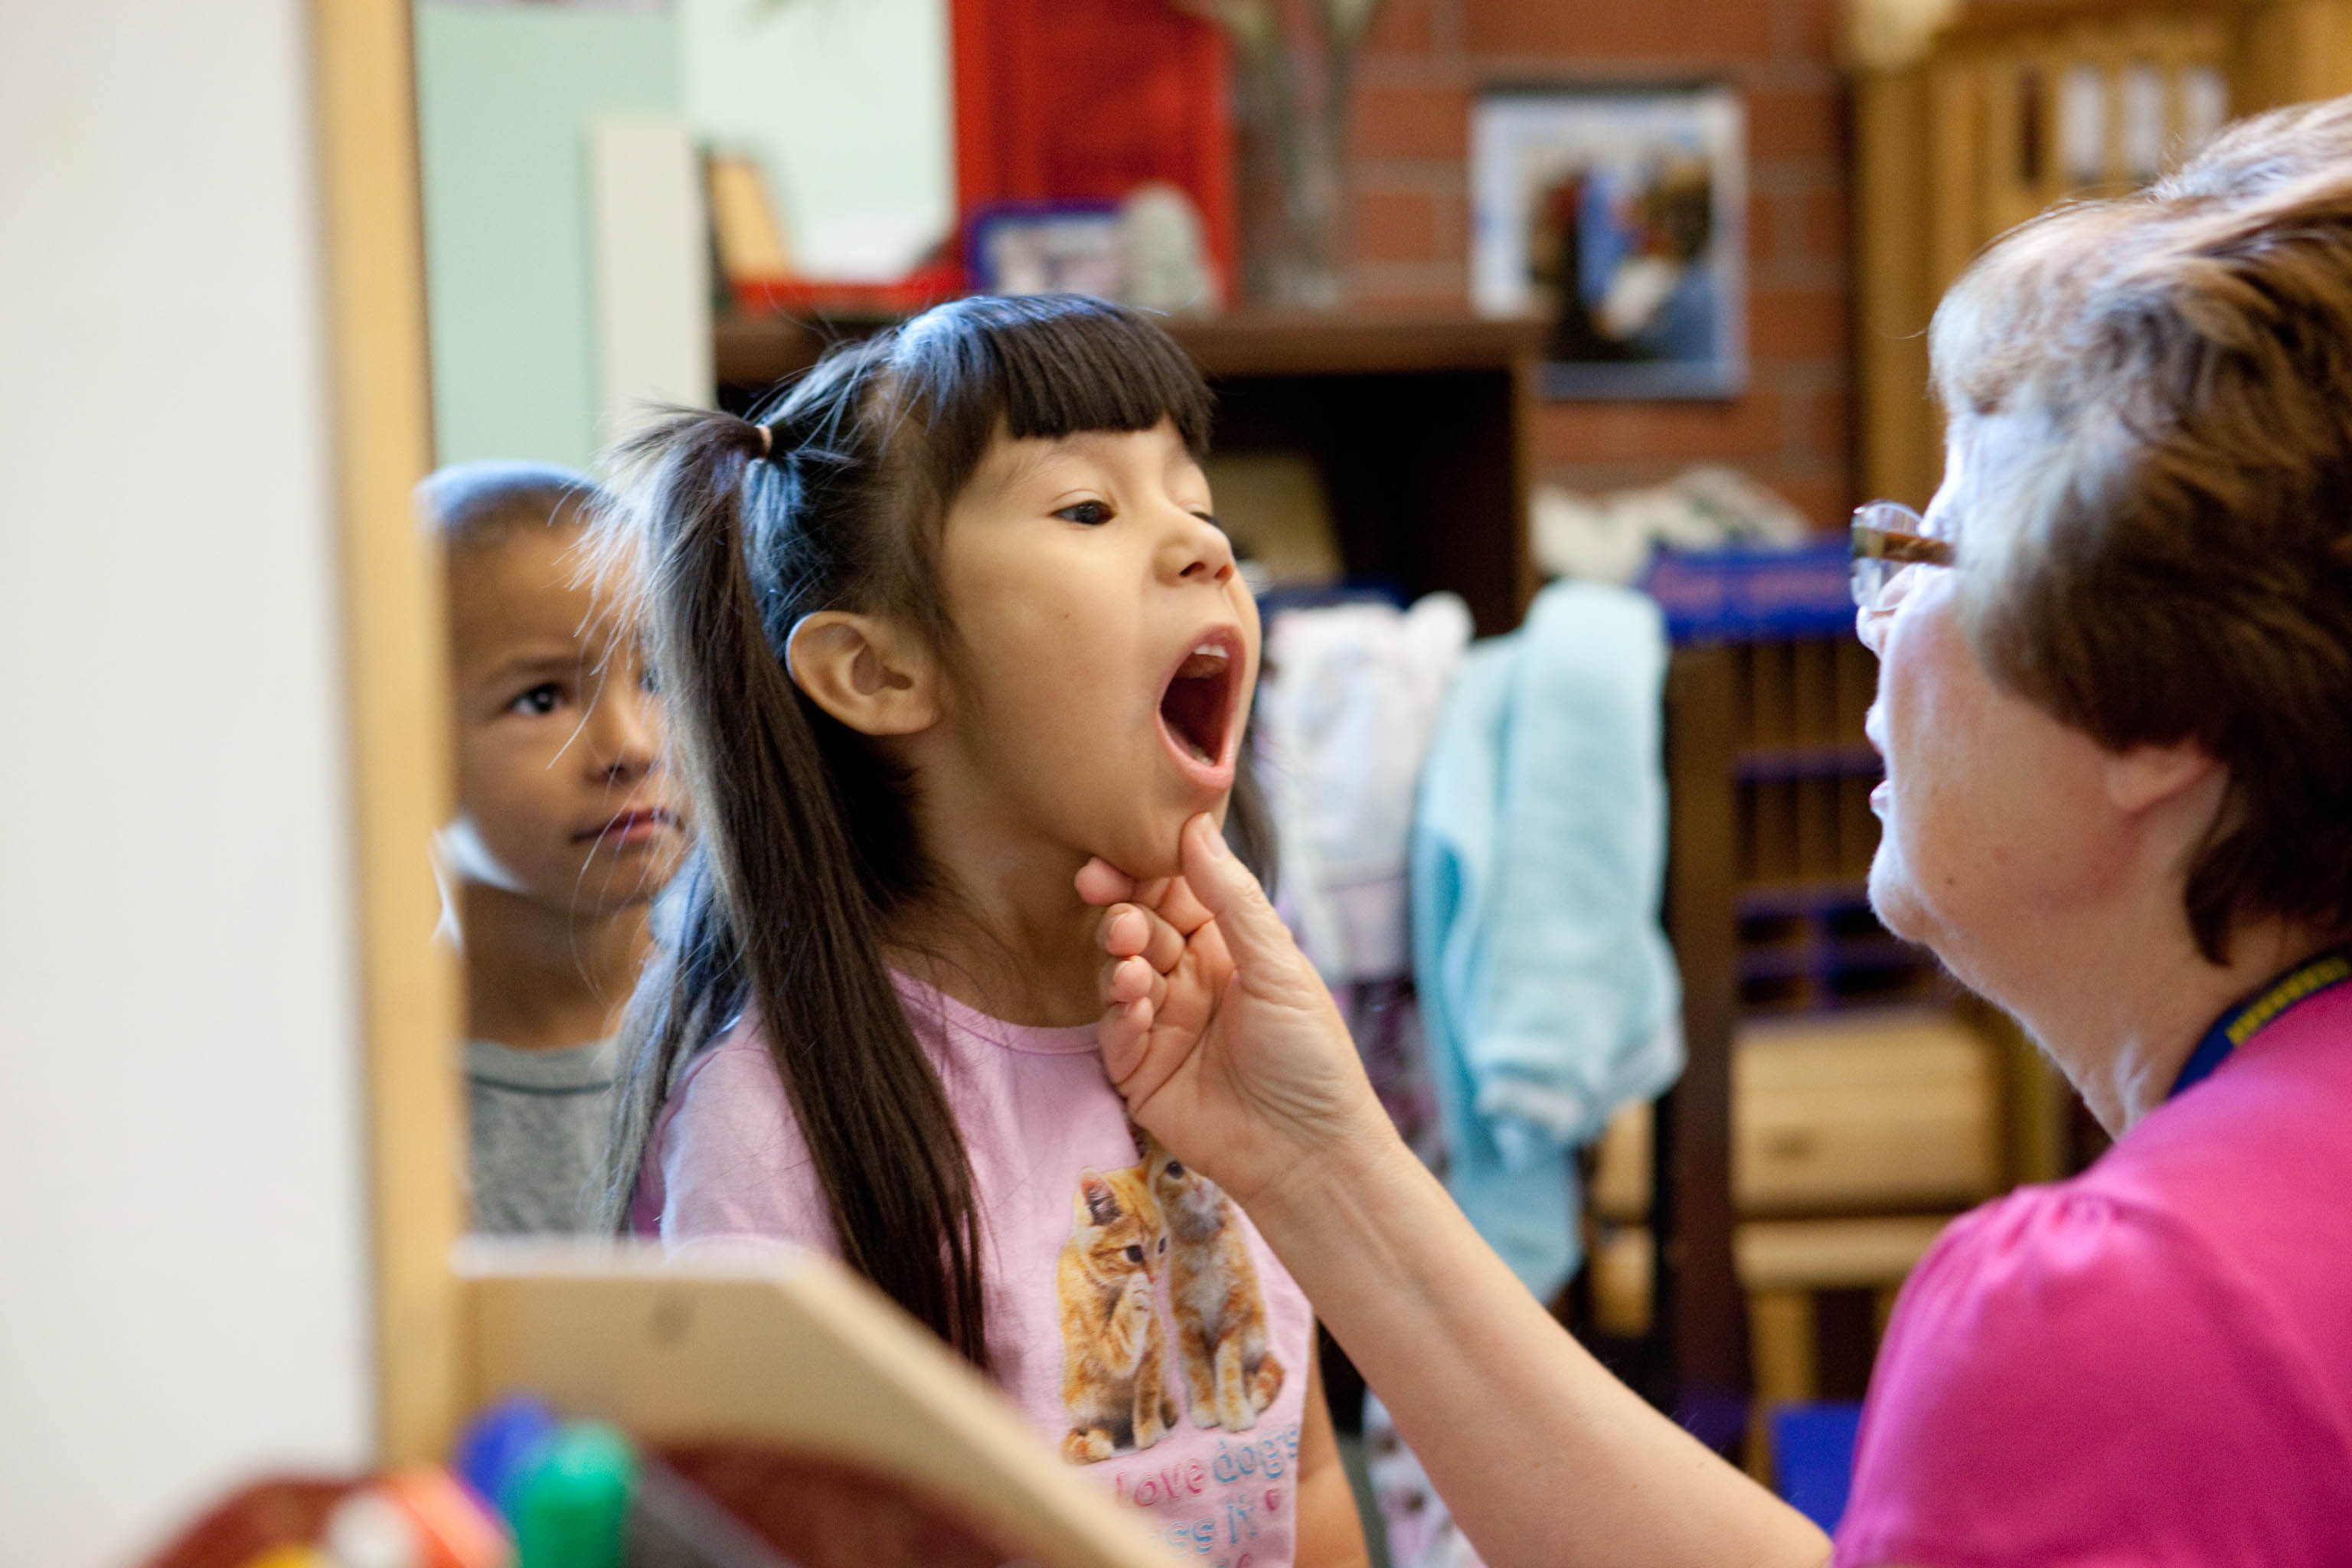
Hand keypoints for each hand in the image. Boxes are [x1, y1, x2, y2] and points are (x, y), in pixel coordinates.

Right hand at [1077, 814, 1389, 1208]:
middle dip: (1121, 906)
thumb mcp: (1279, 967)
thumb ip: (1233, 899)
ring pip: (1118, 971)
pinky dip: (1117, 1010)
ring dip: (1117, 953)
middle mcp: (1189, 978)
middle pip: (1140, 925)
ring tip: (1128, 952)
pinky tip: (1133, 1002)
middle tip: (1102, 890)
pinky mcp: (1139, 1070)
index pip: (1176, 891)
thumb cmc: (1311, 1057)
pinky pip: (1113, 1029)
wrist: (1309, 1154)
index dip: (1145, 868)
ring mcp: (1161, 1023)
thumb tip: (1195, 827)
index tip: (1116, 850)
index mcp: (1227, 946)